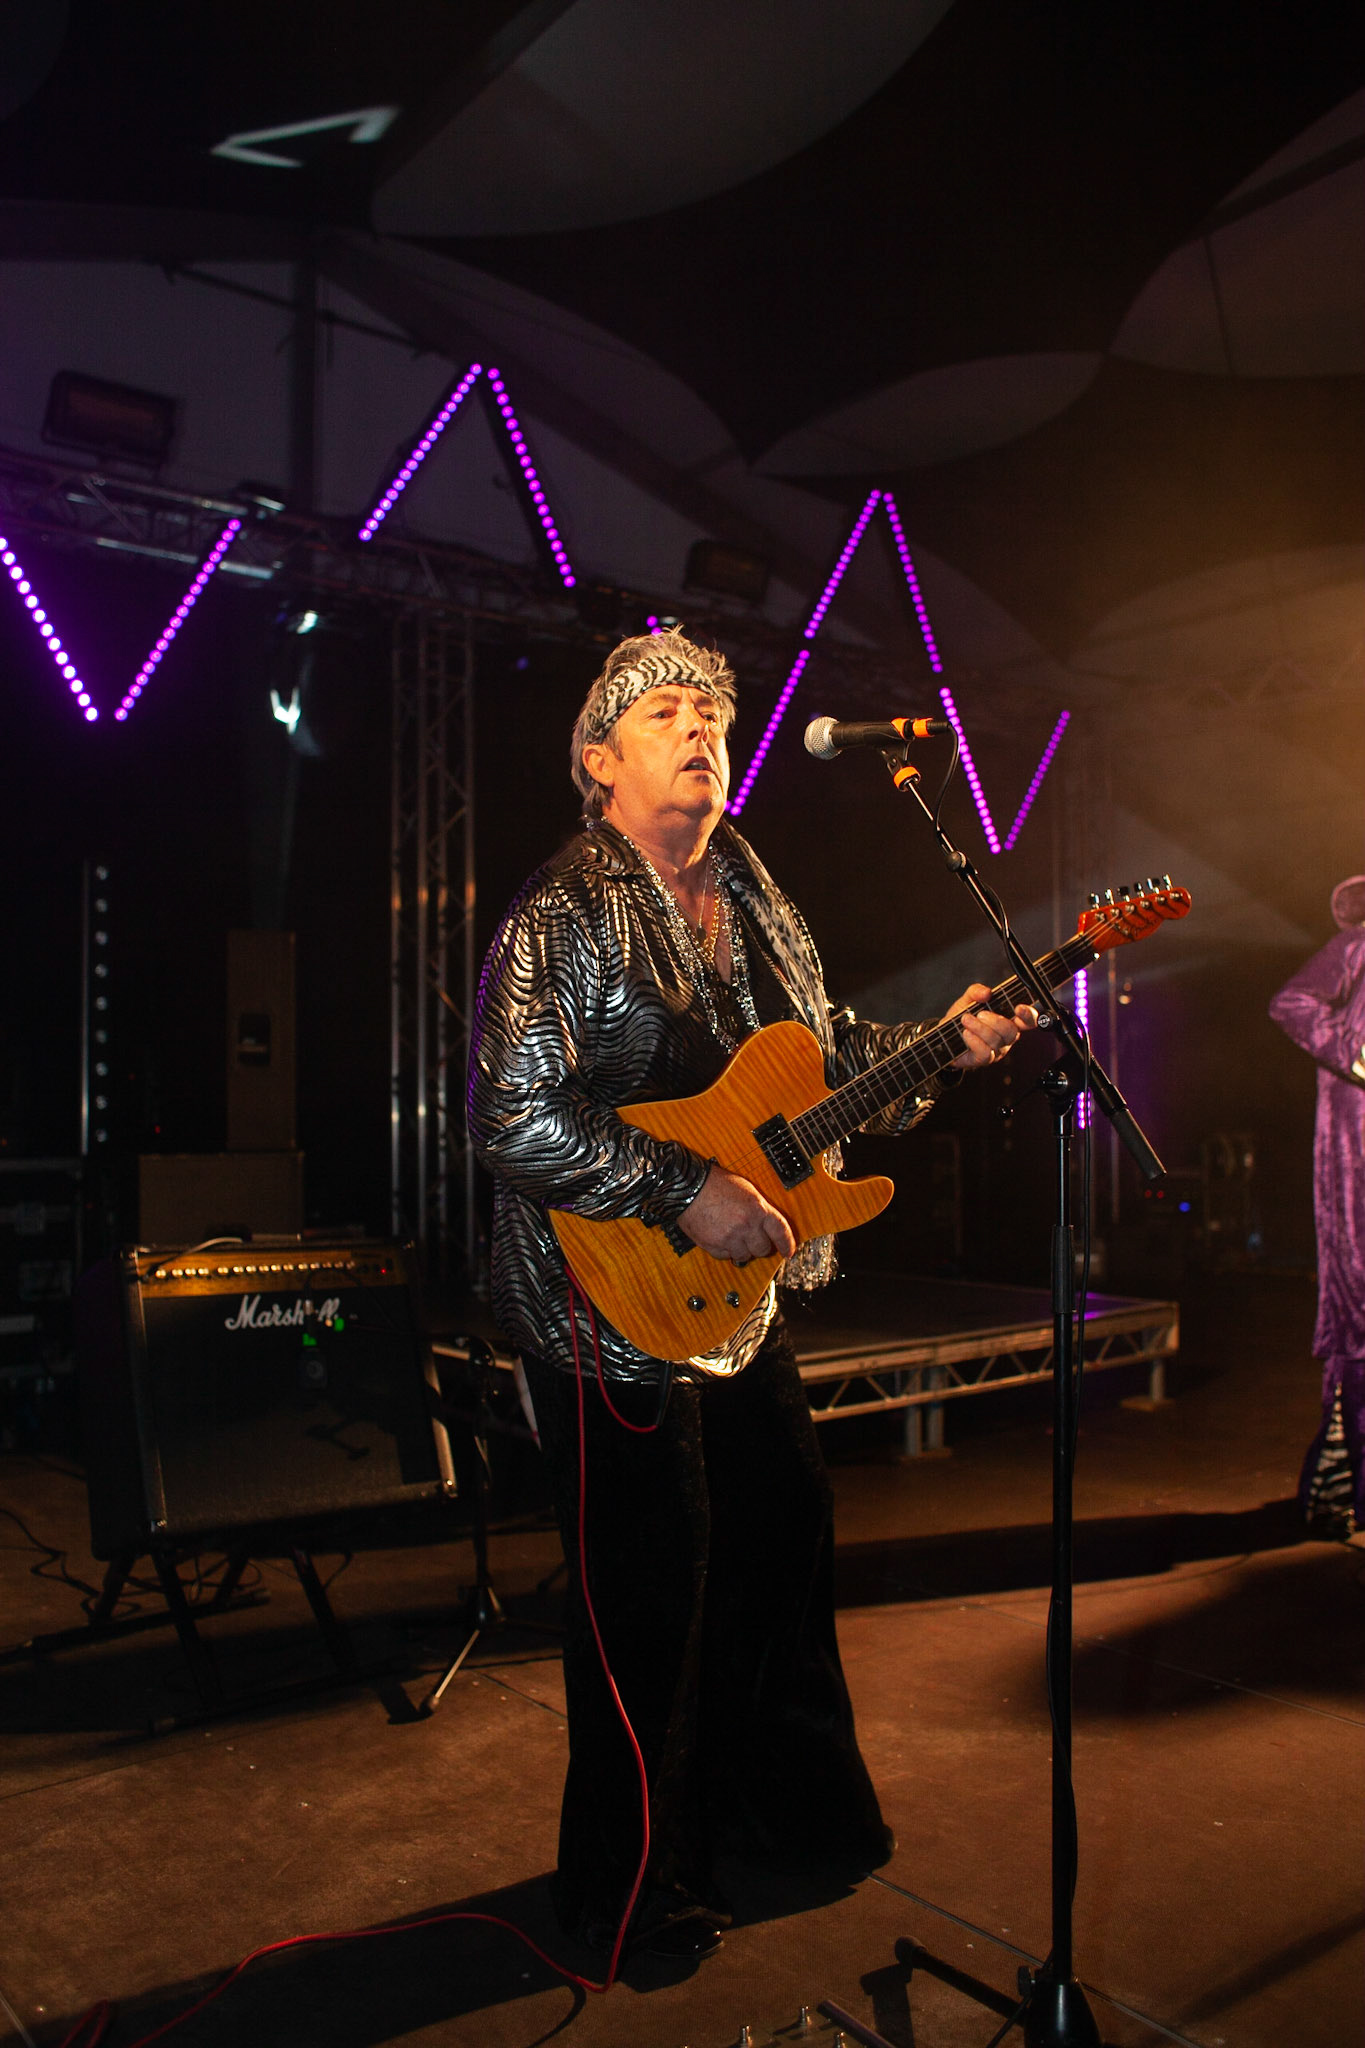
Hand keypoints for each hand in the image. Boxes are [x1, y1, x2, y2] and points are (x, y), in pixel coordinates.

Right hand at [679, 1163, 797, 1261]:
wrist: (689, 1188)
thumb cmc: (715, 1184)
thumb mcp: (747, 1190)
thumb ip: (760, 1208)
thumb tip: (767, 1225)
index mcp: (758, 1209)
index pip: (781, 1232)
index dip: (787, 1244)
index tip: (788, 1252)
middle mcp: (747, 1225)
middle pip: (763, 1249)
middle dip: (760, 1246)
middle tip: (754, 1240)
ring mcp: (730, 1238)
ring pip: (744, 1256)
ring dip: (742, 1249)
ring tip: (733, 1235)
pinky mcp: (714, 1246)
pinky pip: (726, 1256)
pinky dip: (725, 1250)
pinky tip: (720, 1237)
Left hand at [946, 983, 1038, 1068]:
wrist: (945, 1035)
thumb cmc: (962, 1017)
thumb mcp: (968, 1000)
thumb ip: (977, 991)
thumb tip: (987, 992)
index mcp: (1009, 1020)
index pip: (1028, 1020)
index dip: (1029, 1015)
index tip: (1019, 1008)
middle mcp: (1006, 1037)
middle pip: (1011, 1031)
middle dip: (995, 1021)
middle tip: (979, 1014)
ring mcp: (997, 1050)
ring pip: (996, 1041)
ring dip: (980, 1028)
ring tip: (965, 1019)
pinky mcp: (984, 1060)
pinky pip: (986, 1053)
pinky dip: (975, 1041)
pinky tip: (966, 1033)